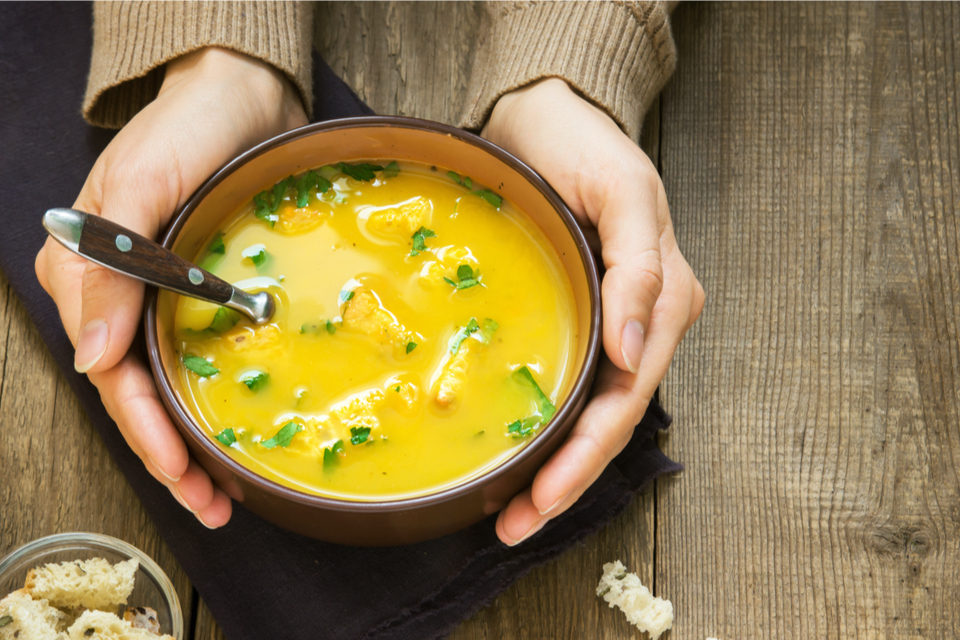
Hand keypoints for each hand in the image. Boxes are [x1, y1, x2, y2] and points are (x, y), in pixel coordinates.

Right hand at [35, 48, 307, 526]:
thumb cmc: (189, 129)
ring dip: (189, 443)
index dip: (145, 428)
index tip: (179, 470)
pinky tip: (231, 434)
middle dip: (169, 455)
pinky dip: (210, 400)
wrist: (243, 97)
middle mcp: (116, 295)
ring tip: (222, 493)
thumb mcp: (143, 181)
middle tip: (211, 503)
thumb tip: (94, 354)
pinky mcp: (198, 292)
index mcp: (86, 273)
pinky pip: (197, 358)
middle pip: (136, 393)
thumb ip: (113, 262)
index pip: (111, 372)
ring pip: (165, 386)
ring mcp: (157, 297)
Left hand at [482, 78, 703, 544]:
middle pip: (607, 420)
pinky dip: (546, 426)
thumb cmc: (586, 148)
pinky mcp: (582, 318)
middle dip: (564, 480)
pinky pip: (570, 384)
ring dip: (553, 465)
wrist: (547, 118)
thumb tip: (637, 356)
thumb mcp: (622, 194)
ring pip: (589, 413)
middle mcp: (643, 325)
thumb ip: (641, 270)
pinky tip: (517, 453)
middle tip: (512, 526)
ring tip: (510, 512)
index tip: (542, 499)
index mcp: (664, 301)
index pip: (625, 398)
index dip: (585, 455)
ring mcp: (614, 326)